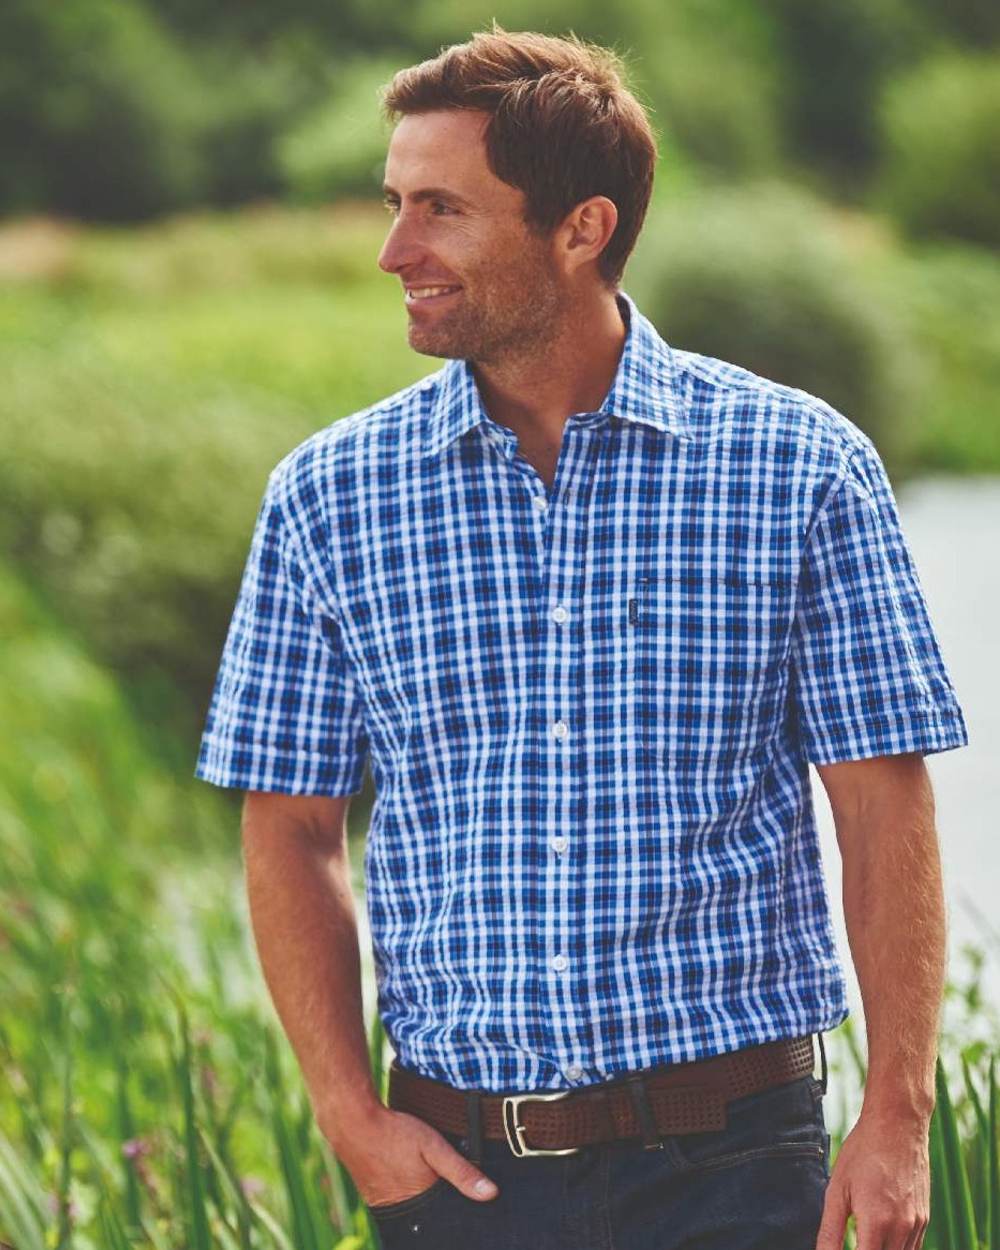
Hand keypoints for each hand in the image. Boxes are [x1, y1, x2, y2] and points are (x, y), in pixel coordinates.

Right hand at [320, 1103, 499, 1209]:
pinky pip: (397, 1202)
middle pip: (428, 1219)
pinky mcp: (373, 1195)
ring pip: (413, 1210)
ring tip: (423, 1179)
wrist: (352, 1122)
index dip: (455, 1215)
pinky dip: (407, 1193)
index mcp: (419, 1204)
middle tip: (440, 1184)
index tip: (464, 1208)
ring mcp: (384, 1204)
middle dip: (439, 1209)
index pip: (444, 1222)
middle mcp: (401, 1210)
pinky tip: (409, 1177)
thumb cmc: (394, 1133)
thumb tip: (491, 1194)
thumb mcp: (433, 1146)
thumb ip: (461, 1171)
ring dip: (422, 1201)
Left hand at [815, 1107, 929, 1249]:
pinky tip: (881, 1238)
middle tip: (855, 1241)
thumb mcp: (837, 1189)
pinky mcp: (925, 1218)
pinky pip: (914, 1248)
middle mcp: (901, 1228)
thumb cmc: (862, 1153)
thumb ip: (830, 1231)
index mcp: (877, 1223)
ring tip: (864, 1240)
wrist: (897, 1125)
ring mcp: (917, 1224)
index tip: (848, 1247)